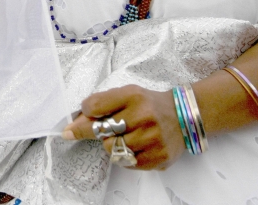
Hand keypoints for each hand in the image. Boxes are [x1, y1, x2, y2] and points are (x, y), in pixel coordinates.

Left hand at [61, 85, 185, 169]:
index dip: (85, 113)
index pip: (94, 106)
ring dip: (112, 144)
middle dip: (96, 131)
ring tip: (124, 137)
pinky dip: (125, 156)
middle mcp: (144, 117)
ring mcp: (153, 139)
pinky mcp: (158, 158)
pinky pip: (127, 163)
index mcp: (133, 96)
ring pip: (112, 150)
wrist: (183, 116)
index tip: (84, 115)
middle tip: (103, 130)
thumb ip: (101, 105)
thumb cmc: (148, 105)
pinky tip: (135, 146)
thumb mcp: (126, 95)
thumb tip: (75, 124)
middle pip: (101, 131)